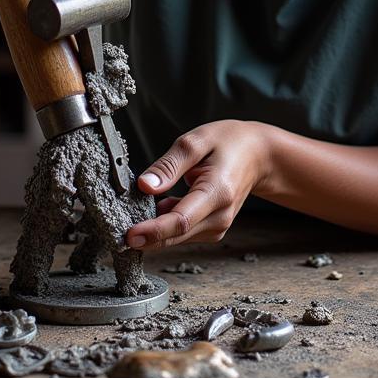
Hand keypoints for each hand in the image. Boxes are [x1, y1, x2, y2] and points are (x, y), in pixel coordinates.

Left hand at [126, 121, 273, 249]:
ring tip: (139, 208)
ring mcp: (219, 226)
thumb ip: (169, 165)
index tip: (129, 235)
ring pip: (178, 237)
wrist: (259, 155)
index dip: (153, 231)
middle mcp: (220, 215)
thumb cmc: (230, 143)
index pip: (181, 220)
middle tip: (118, 232)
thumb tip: (144, 186)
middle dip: (146, 237)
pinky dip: (167, 225)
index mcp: (218, 191)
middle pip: (177, 235)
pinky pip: (184, 233)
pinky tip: (160, 207)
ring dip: (156, 230)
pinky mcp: (213, 229)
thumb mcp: (197, 141)